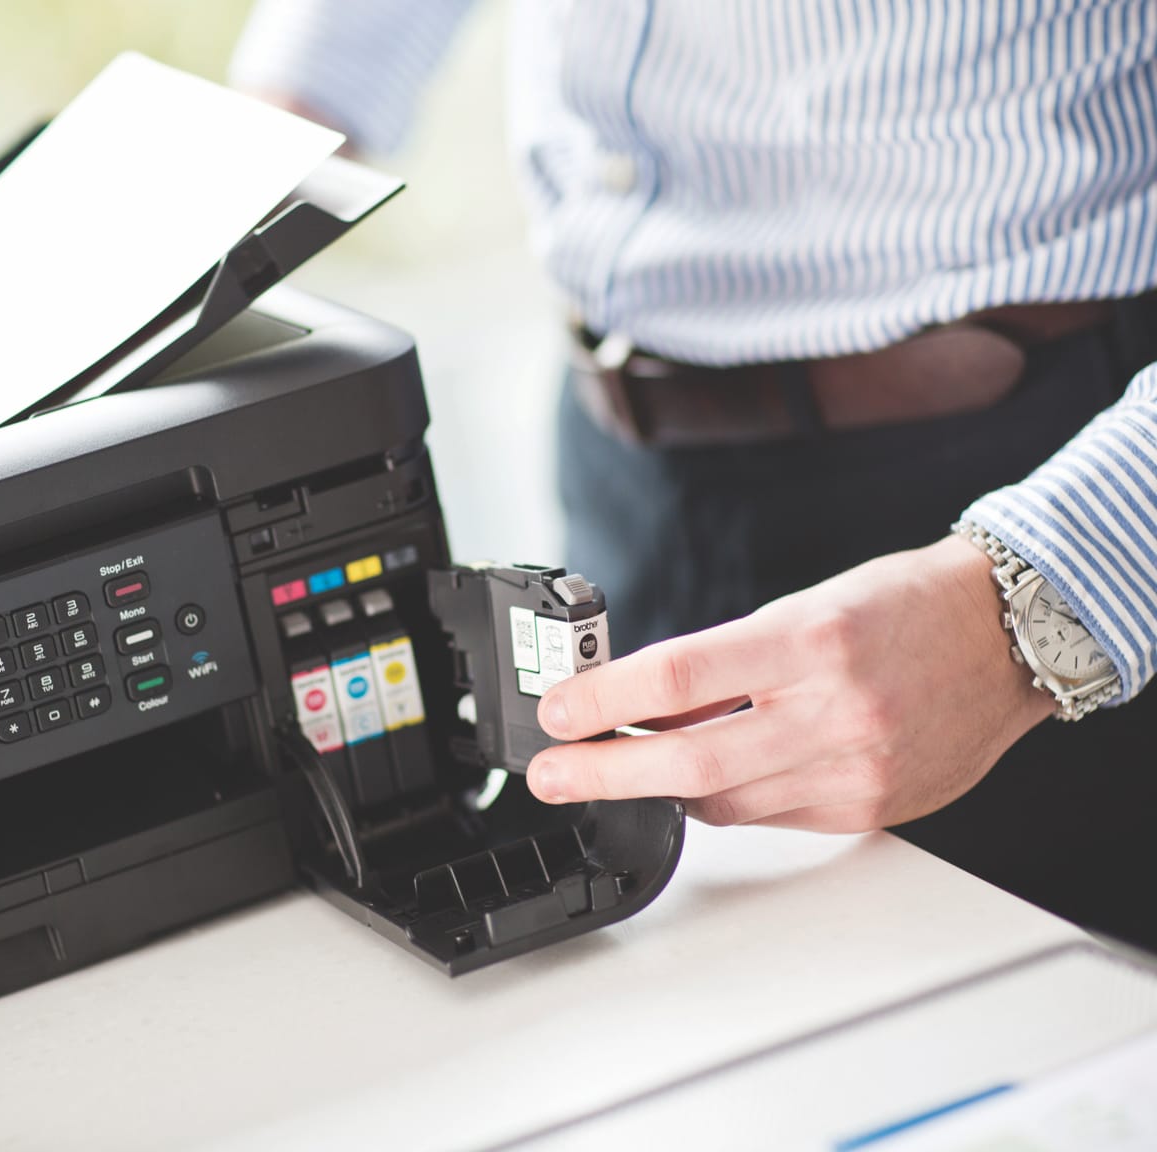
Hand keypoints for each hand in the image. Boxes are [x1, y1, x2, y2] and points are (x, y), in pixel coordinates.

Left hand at [526, 536, 1056, 830]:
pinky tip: (698, 780)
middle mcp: (835, 710)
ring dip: (657, 790)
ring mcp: (854, 769)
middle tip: (551, 773)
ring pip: (722, 801)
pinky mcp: (867, 809)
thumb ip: (726, 661)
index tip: (558, 712)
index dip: (604, 700)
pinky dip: (722, 799)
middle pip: (689, 759)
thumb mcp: (804, 607)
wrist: (1006, 637)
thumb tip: (640, 703)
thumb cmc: (903, 607)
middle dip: (604, 772)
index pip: (680, 676)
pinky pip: (767, 818)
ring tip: (614, 770)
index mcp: (811, 641)